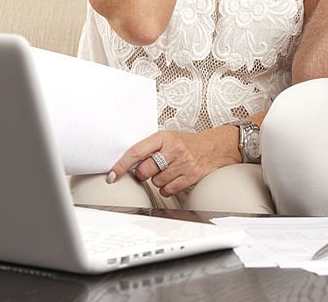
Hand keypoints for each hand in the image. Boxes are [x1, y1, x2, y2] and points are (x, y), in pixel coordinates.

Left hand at [109, 126, 239, 196]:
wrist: (215, 146)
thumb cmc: (188, 143)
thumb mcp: (168, 138)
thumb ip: (150, 148)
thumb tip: (127, 164)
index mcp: (164, 137)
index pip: (136, 152)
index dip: (121, 165)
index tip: (112, 175)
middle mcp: (174, 149)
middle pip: (145, 170)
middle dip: (144, 174)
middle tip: (151, 169)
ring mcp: (183, 163)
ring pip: (156, 182)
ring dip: (158, 180)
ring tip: (168, 171)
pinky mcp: (191, 176)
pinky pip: (169, 190)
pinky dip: (167, 188)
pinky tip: (173, 179)